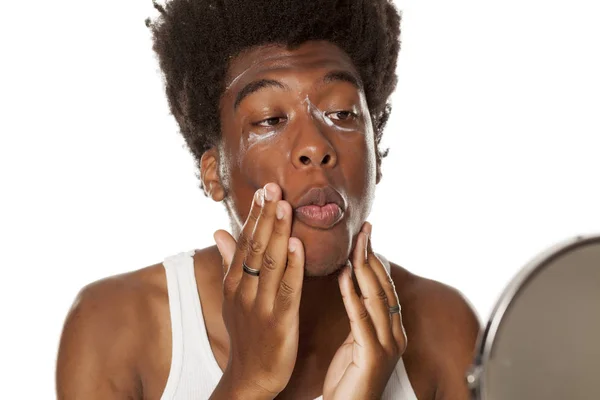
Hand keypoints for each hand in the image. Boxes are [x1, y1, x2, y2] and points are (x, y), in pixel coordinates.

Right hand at [211, 183, 304, 398]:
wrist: (251, 375)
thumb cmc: (246, 331)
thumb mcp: (232, 295)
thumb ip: (230, 260)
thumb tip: (218, 230)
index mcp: (234, 282)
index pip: (244, 241)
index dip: (254, 215)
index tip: (263, 190)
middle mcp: (244, 290)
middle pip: (255, 247)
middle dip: (265, 216)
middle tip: (273, 187)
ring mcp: (260, 305)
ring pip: (269, 262)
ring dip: (277, 232)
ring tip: (284, 205)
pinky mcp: (279, 320)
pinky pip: (287, 288)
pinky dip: (292, 265)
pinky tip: (298, 244)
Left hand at [323, 222, 407, 399]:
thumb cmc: (349, 381)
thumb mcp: (356, 343)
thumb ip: (360, 318)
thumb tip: (354, 288)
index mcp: (393, 331)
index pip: (385, 287)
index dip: (375, 260)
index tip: (366, 237)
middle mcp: (395, 335)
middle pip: (384, 287)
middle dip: (372, 256)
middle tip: (364, 230)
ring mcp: (387, 346)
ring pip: (376, 298)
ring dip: (363, 268)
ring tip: (355, 244)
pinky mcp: (374, 356)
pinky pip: (361, 318)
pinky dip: (352, 293)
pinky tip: (344, 275)